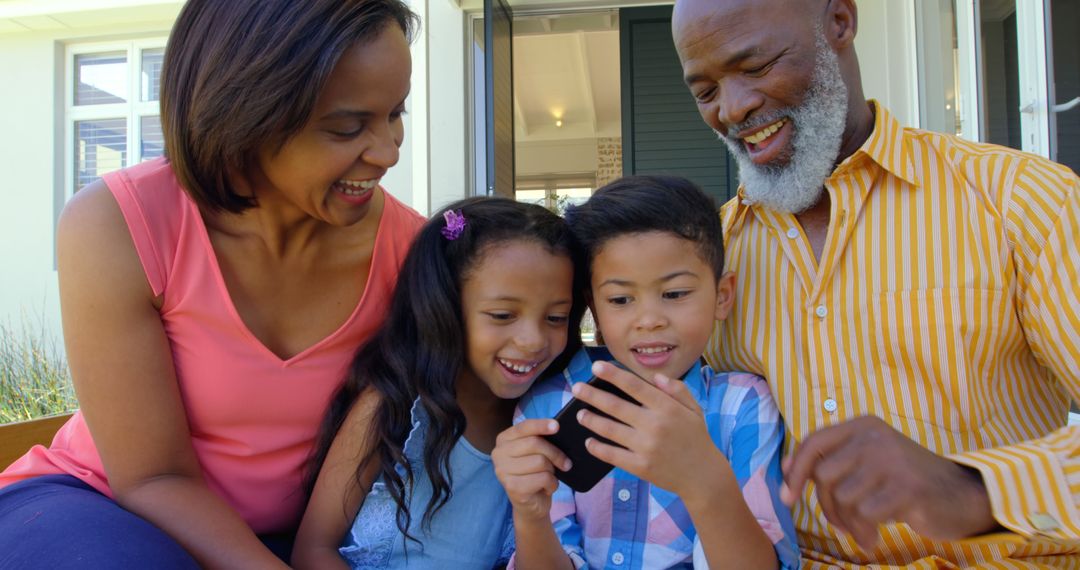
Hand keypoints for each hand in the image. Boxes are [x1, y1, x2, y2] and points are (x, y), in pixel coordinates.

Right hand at [492, 419, 569, 521]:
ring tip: (549, 477)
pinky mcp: (512, 487)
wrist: (530, 505)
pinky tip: (546, 488)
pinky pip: (543, 478)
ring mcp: (503, 471)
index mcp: (503, 439)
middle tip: (566, 463)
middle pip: (535, 443)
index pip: (524, 427)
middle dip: (555, 453)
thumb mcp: (535, 453)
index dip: (541, 425)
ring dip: (552, 471)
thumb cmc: (534, 474)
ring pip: (540, 461)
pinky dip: (551, 484)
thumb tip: (557, 430)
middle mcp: (498, 453)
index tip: (557, 426)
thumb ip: (539, 440)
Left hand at [572, 361, 724, 498]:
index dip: (613, 375)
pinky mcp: (640, 466)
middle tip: (575, 388)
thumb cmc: (696, 438)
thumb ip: (677, 389)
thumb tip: (655, 376)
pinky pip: (612, 455)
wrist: (703, 476)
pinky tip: (589, 441)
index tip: (596, 366)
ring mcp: (645, 447)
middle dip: (591, 395)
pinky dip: (597, 447)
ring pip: (609, 429)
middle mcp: (654, 424)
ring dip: (590, 420)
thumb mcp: (694, 409)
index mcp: (667, 407)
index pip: (634, 386)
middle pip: (615, 405)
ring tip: (580, 414)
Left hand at [781, 416, 997, 550]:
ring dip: (847, 524)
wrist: (963, 496)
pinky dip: (863, 533)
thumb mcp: (868, 461)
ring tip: (862, 531)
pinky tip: (873, 538)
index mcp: (863, 426)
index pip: (813, 443)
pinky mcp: (907, 488)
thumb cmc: (905, 482)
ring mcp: (892, 460)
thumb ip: (832, 461)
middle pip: (824, 475)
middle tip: (842, 523)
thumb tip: (784, 468)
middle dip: (826, 506)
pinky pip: (864, 515)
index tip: (788, 498)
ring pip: (842, 498)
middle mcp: (875, 437)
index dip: (795, 472)